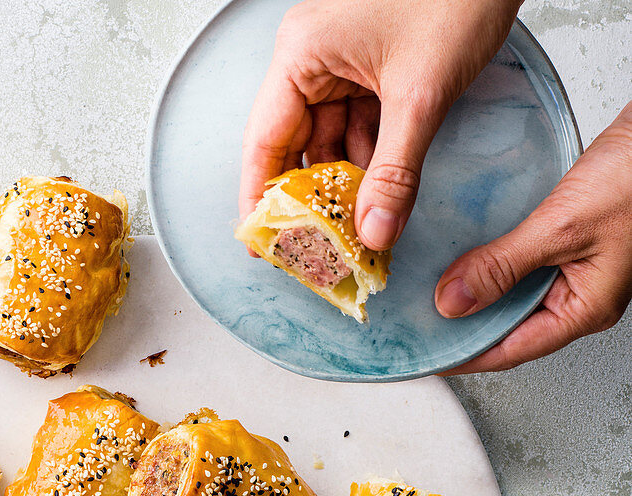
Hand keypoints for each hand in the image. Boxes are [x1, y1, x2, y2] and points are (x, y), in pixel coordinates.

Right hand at [239, 0, 519, 249]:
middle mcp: (312, 60)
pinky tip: (375, 202)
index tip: (265, 246)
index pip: (265, 143)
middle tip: (315, 253)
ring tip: (350, 237)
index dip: (261, 200)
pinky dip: (367, 166)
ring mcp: (341, 65)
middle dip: (308, 203)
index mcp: (301, 55)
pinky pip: (358, 130)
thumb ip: (395, 172)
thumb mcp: (421, 94)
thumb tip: (375, 233)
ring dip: (341, 190)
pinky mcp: (371, 70)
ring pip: (329, 144)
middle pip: (294, 148)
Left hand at [438, 103, 631, 373]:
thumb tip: (452, 302)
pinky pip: (521, 263)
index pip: (508, 351)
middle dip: (463, 326)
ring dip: (475, 291)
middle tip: (417, 323)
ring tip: (431, 288)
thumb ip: (503, 266)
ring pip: (512, 295)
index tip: (424, 353)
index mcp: (585, 310)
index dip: (462, 355)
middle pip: (508, 327)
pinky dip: (491, 261)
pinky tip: (466, 251)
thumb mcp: (560, 227)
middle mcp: (581, 296)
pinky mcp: (572, 240)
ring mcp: (577, 270)